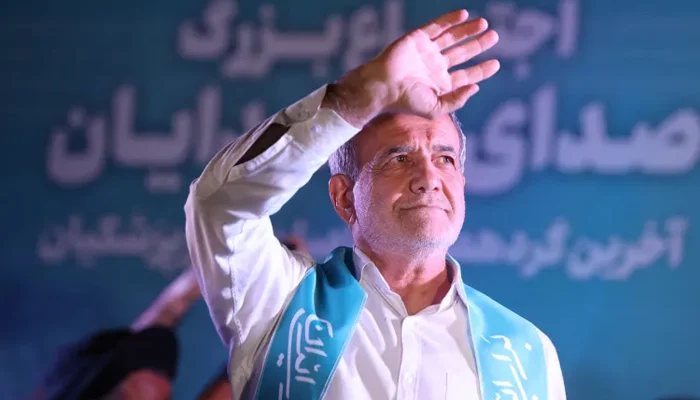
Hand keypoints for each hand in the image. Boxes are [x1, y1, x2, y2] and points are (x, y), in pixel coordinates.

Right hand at [327, 10, 499, 125]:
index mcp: (440, 84)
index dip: (481, 70)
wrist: (383, 86)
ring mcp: (426, 52)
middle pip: (462, 53)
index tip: (496, 63)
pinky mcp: (417, 38)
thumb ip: (457, 100)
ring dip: (467, 30)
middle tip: (495, 36)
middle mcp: (434, 67)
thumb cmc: (406, 101)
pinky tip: (464, 15)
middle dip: (478, 44)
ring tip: (484, 24)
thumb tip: (476, 88)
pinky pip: (436, 27)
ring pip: (451, 38)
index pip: (465, 75)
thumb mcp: (435, 108)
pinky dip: (450, 20)